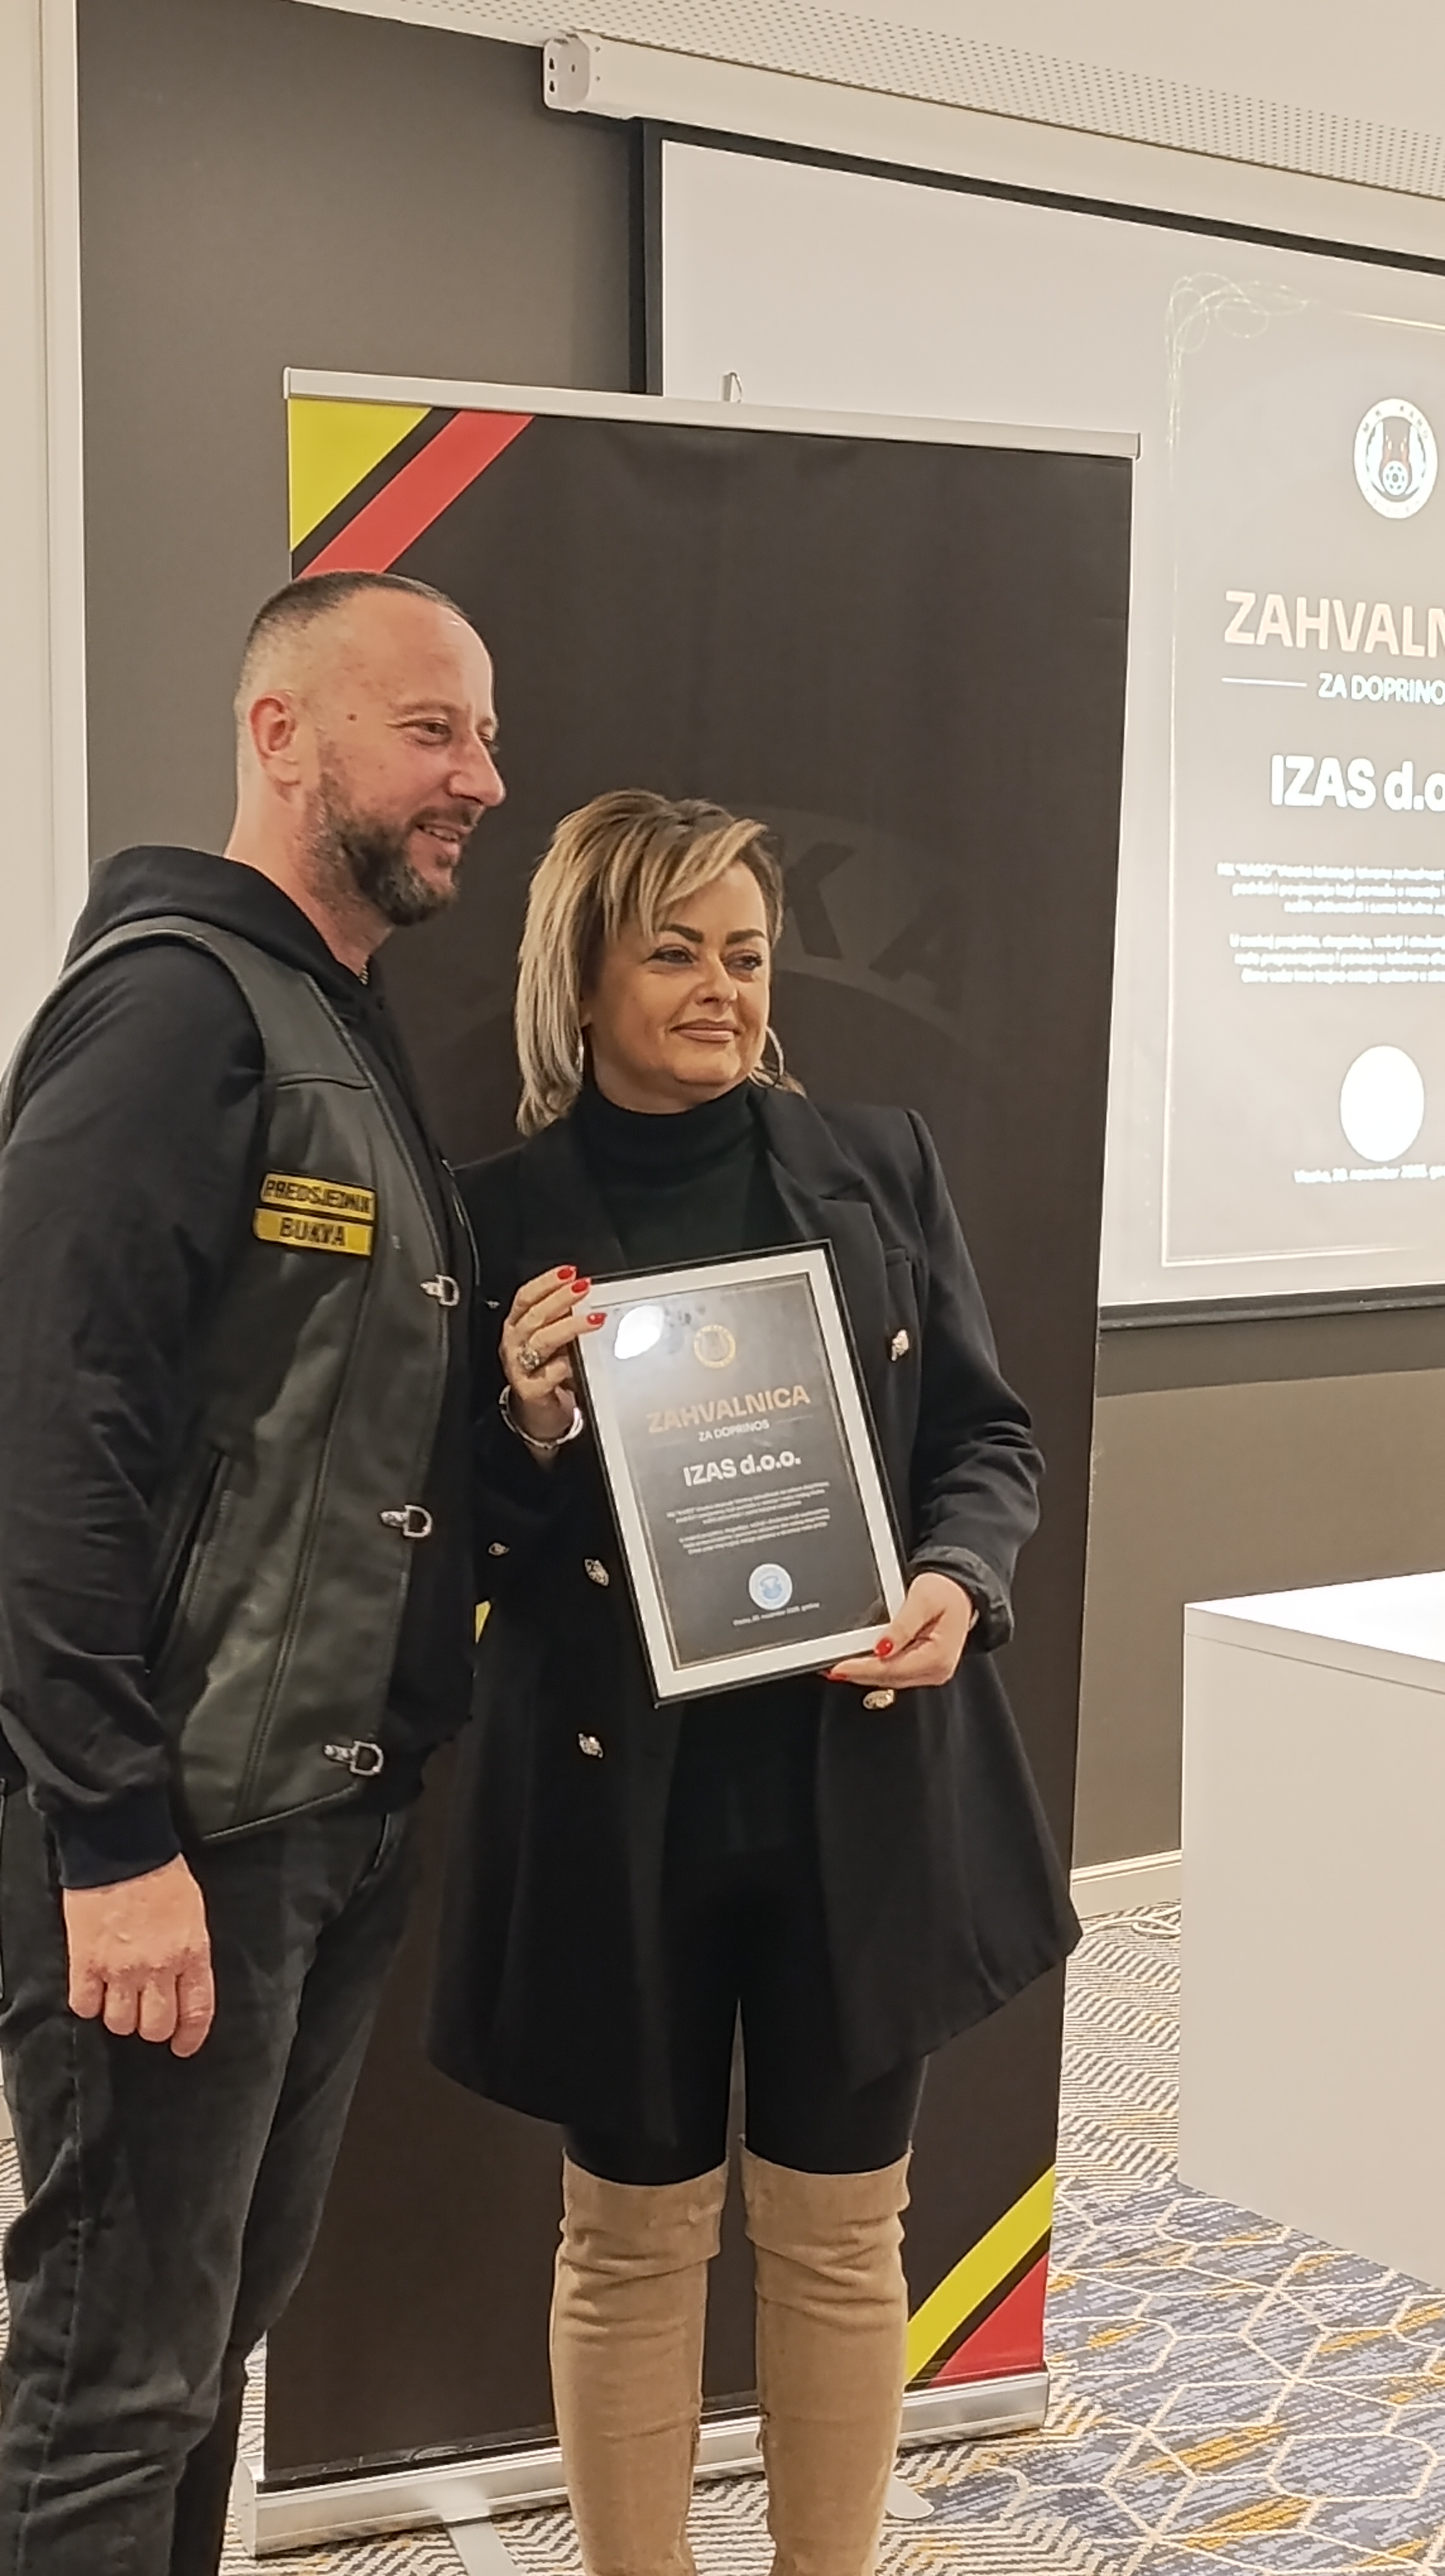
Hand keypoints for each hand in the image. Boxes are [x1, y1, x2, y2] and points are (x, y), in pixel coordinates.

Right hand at [63, 1854, 214, 2056]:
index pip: (196, 2011)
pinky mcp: (86, 1963)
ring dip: (119, 2015)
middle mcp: (158, 1967)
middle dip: (152, 2026)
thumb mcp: (193, 1914)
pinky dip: (89, 2003)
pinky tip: (94, 1988)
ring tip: (119, 1996)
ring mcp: (120, 1968)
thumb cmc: (162, 1875)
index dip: (190, 2037)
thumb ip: (191, 1953)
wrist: (122, 1847)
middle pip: (154, 2026)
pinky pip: (85, 2006)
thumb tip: (185, 1983)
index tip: (183, 2046)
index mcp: (191, 1952)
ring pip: (119, 2023)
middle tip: (146, 2012)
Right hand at [501, 1266, 605, 1443]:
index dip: (546, 1282)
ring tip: (592, 1319)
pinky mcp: (530, 1390)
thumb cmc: (547, 1369)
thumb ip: (561, 1317)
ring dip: (568, 1327)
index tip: (569, 1272)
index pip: (526, 1297)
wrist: (539, 1412)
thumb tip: (584, 1293)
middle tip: (583, 1288)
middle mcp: (514, 1343)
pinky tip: (577, 1360)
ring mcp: (519, 1367)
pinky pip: (547, 1375)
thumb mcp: (551, 1338)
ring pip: (541, 1341)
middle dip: (560, 1299)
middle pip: (534, 1316)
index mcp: (517, 1325)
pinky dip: (563, 1366)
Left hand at [826, 1572, 977, 1693]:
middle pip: (889, 1677)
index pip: (892, 1669)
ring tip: (838, 1666)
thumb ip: (902, 1626)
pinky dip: (875, 1668)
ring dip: (864, 1672)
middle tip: (831, 1668)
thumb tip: (882, 1649)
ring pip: (889, 1677)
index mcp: (939, 1657)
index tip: (840, 1666)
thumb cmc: (945, 1591)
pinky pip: (894, 1672)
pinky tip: (859, 1663)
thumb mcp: (922, 1600)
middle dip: (859, 1673)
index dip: (863, 1668)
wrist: (960, 1589)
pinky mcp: (923, 1668)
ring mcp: (930, 1671)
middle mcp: (936, 1670)